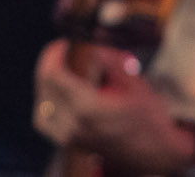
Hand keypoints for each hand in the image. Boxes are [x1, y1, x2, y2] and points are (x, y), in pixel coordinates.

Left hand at [34, 41, 194, 173]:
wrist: (153, 152)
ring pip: (41, 106)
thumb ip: (111, 62)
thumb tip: (95, 42)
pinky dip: (47, 103)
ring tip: (60, 71)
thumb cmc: (149, 118)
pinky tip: (60, 94)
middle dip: (48, 65)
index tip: (64, 43)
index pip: (54, 76)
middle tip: (61, 51)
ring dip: (45, 85)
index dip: (53, 55)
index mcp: (88, 107)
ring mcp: (69, 137)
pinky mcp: (69, 143)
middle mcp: (73, 124)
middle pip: (44, 89)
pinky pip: (46, 121)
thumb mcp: (135, 84)